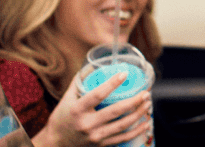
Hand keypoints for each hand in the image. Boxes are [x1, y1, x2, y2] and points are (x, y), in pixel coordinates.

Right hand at [33, 73, 151, 146]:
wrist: (56, 143)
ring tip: (148, 103)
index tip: (124, 74)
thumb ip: (79, 82)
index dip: (112, 84)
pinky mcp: (101, 145)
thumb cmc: (62, 117)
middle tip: (145, 92)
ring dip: (139, 114)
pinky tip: (146, 122)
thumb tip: (92, 65)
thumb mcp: (66, 99)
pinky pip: (123, 138)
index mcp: (77, 109)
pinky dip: (136, 131)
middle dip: (134, 101)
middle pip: (115, 111)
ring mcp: (95, 136)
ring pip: (122, 125)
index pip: (97, 95)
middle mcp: (87, 124)